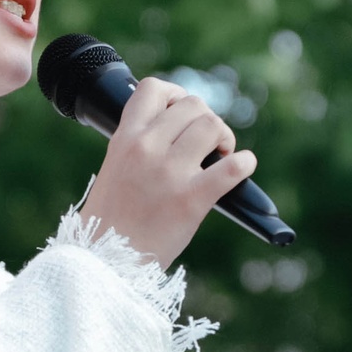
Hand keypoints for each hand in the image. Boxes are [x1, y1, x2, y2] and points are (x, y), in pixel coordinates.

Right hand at [76, 77, 256, 268]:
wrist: (106, 261)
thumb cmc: (111, 221)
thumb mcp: (115, 169)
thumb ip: (140, 146)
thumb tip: (178, 132)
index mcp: (125, 139)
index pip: (153, 89)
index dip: (176, 94)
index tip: (183, 111)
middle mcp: (146, 148)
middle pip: (193, 106)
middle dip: (207, 120)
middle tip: (209, 144)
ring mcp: (169, 172)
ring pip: (212, 126)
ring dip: (225, 138)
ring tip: (222, 156)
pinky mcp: (191, 199)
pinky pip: (232, 168)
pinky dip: (244, 164)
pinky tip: (242, 168)